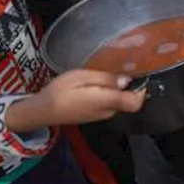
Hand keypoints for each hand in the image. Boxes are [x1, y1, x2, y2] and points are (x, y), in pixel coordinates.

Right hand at [6, 70, 146, 132]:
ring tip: (104, 74)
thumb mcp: (81, 77)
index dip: (141, 89)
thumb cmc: (59, 91)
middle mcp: (107, 112)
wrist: (42, 111)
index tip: (139, 74)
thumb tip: (126, 80)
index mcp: (106, 101)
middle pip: (129, 101)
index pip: (135, 102)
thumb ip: (105, 79)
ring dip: (117, 89)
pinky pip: (109, 104)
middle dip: (128, 86)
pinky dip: (108, 94)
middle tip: (120, 68)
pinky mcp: (95, 116)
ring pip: (119, 102)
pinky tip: (96, 84)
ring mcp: (101, 116)